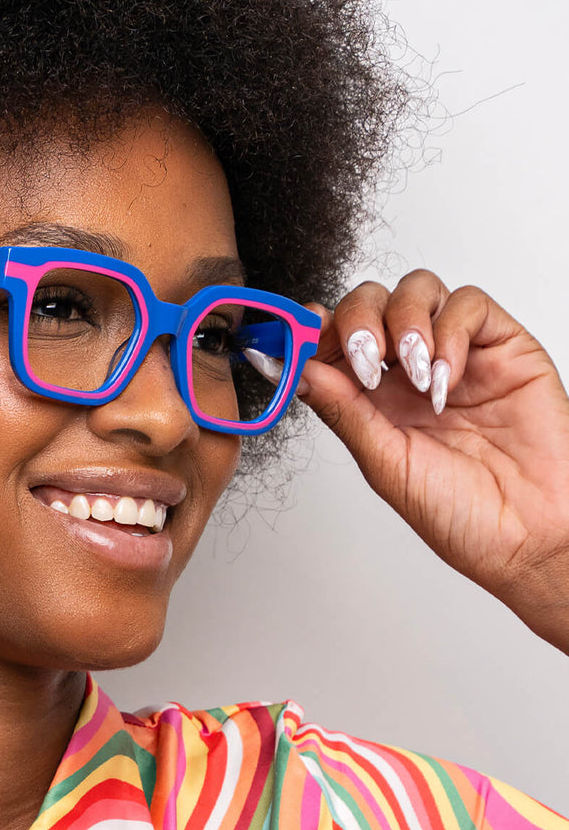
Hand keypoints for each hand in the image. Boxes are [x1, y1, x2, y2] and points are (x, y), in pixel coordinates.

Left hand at [299, 271, 568, 653]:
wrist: (532, 539)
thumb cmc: (463, 515)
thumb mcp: (385, 463)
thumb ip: (343, 410)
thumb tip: (296, 368)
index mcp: (373, 396)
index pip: (334, 338)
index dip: (316, 329)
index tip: (301, 333)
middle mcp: (409, 369)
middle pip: (369, 302)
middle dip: (358, 320)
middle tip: (366, 361)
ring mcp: (456, 353)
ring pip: (415, 289)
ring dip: (403, 320)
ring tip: (411, 371)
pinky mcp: (502, 346)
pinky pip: (468, 304)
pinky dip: (449, 331)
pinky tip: (445, 377)